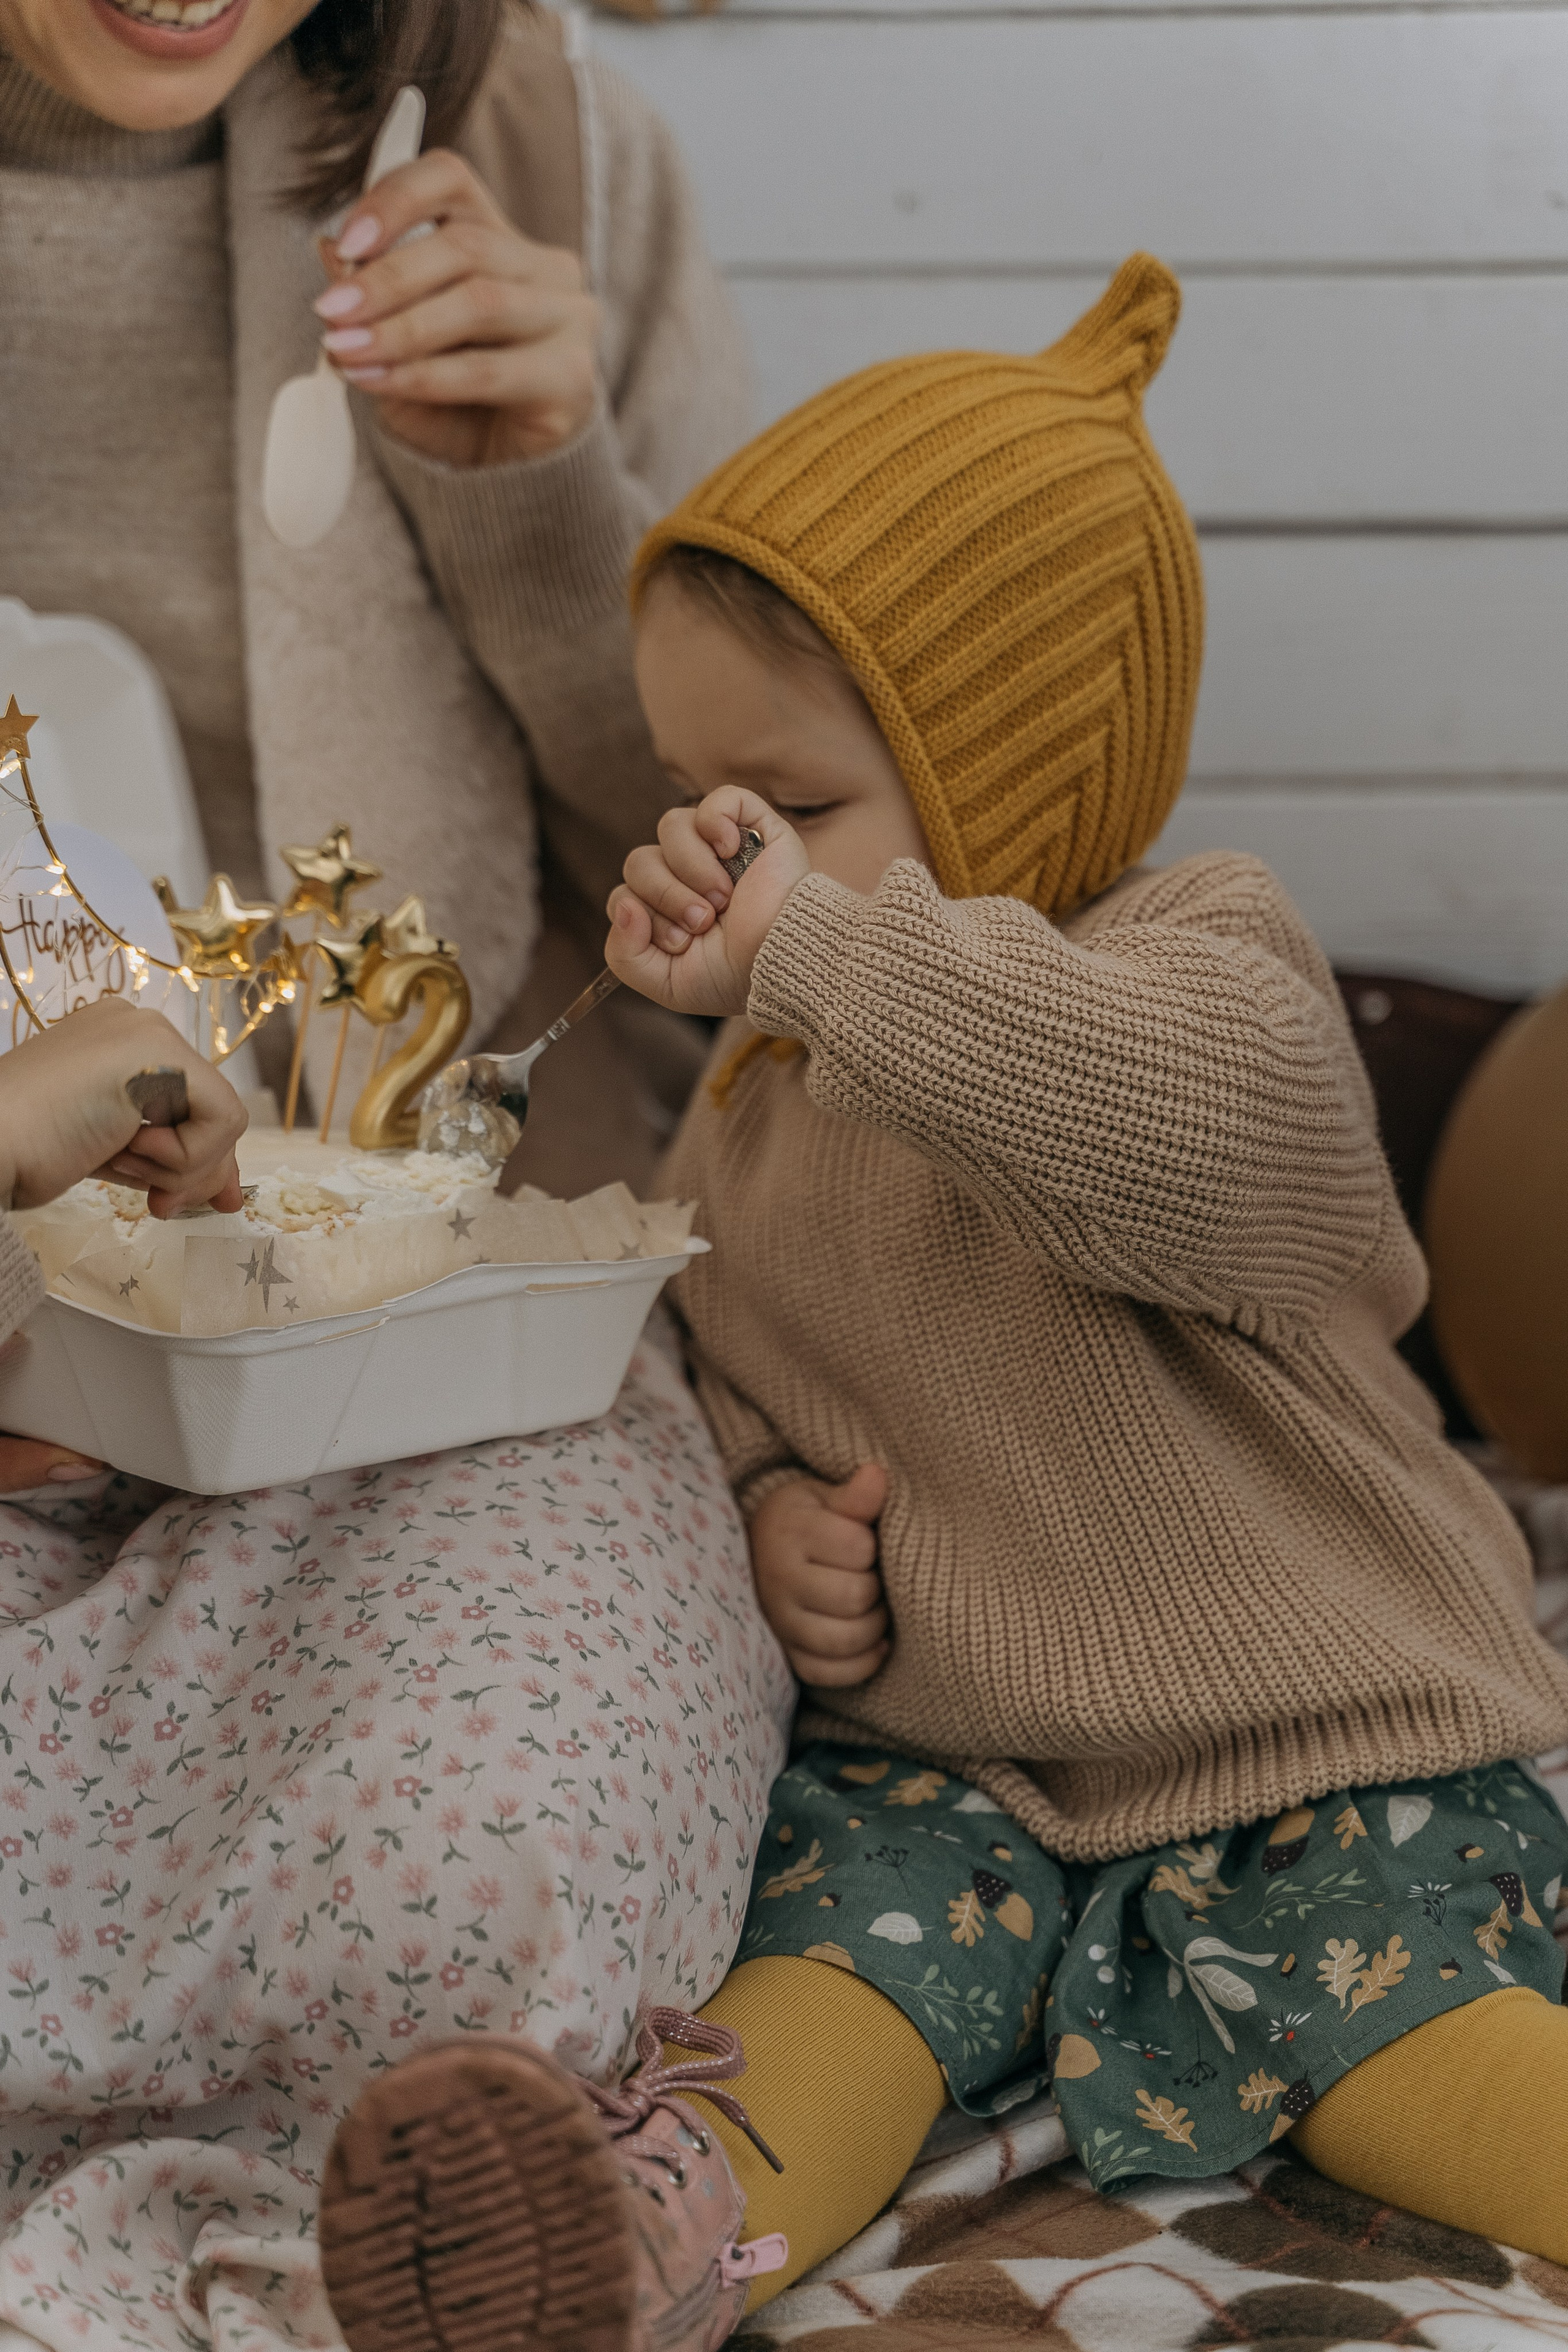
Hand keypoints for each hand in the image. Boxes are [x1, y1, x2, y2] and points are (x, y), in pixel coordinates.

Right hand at [0, 997, 246, 1219]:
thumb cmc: (28, 1153)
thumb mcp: (114, 1156)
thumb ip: (167, 1162)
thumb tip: (227, 1194)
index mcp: (117, 1041)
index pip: (190, 1102)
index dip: (197, 1158)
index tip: (177, 1199)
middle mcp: (137, 1025)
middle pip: (211, 1110)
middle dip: (198, 1168)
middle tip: (164, 1204)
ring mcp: (148, 1032)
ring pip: (221, 1120)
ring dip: (178, 1166)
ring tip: (120, 1163)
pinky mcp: (162, 1053)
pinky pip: (223, 1119)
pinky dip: (184, 1156)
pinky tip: (126, 1148)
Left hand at [317, 151, 601, 467]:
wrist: (507, 477)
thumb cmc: (456, 403)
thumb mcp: (400, 342)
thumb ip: (373, 298)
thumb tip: (330, 251)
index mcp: (501, 239)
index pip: (451, 181)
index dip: (395, 199)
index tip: (346, 242)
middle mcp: (546, 268)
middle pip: (464, 245)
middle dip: (387, 278)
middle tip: (331, 311)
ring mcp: (569, 318)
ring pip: (478, 301)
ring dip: (401, 328)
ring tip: (347, 350)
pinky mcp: (571, 377)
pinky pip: (486, 369)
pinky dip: (423, 375)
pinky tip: (379, 381)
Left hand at [605, 790, 809, 1017]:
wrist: (783, 964)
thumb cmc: (733, 977)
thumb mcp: (665, 983)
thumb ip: (623, 954)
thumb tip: (625, 904)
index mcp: (667, 906)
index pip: (624, 894)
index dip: (645, 918)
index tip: (681, 944)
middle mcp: (688, 873)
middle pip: (639, 860)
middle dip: (667, 895)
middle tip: (705, 921)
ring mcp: (719, 847)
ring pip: (670, 826)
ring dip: (692, 868)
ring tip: (724, 897)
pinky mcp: (753, 826)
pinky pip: (719, 799)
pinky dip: (716, 822)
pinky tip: (731, 851)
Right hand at [750, 1465, 889, 1687]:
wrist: (762, 1548)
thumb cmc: (806, 1519)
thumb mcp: (824, 1496)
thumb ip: (855, 1494)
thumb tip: (877, 1475)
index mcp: (789, 1532)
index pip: (858, 1548)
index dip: (873, 1545)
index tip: (866, 1540)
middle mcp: (777, 1581)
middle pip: (854, 1597)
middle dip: (877, 1587)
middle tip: (874, 1576)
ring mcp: (780, 1623)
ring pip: (845, 1641)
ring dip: (874, 1626)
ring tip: (875, 1606)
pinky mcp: (787, 1655)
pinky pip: (829, 1674)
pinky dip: (861, 1663)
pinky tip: (873, 1641)